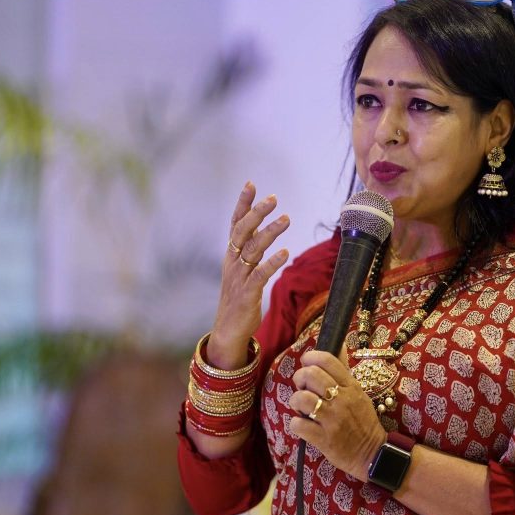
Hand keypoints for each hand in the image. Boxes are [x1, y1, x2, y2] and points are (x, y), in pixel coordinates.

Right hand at [208, 182, 289, 368]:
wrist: (228, 330)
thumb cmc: (239, 298)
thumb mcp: (241, 270)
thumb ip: (249, 250)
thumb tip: (261, 230)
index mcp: (231, 254)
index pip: (235, 223)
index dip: (242, 204)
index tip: (251, 184)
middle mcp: (233, 262)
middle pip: (243, 231)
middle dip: (257, 212)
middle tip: (273, 198)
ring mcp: (239, 276)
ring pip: (253, 249)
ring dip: (270, 232)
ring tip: (286, 218)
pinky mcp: (247, 292)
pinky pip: (260, 274)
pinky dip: (272, 262)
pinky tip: (285, 252)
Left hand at [288, 351, 386, 480]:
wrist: (373, 454)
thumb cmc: (363, 421)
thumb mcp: (358, 392)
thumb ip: (344, 371)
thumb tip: (339, 345)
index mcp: (351, 386)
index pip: (327, 360)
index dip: (311, 357)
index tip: (306, 363)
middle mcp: (342, 400)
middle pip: (310, 375)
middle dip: (299, 378)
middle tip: (302, 387)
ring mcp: (332, 420)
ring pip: (301, 398)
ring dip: (295, 401)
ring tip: (300, 407)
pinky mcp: (324, 439)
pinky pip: (298, 424)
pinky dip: (295, 424)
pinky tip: (302, 425)